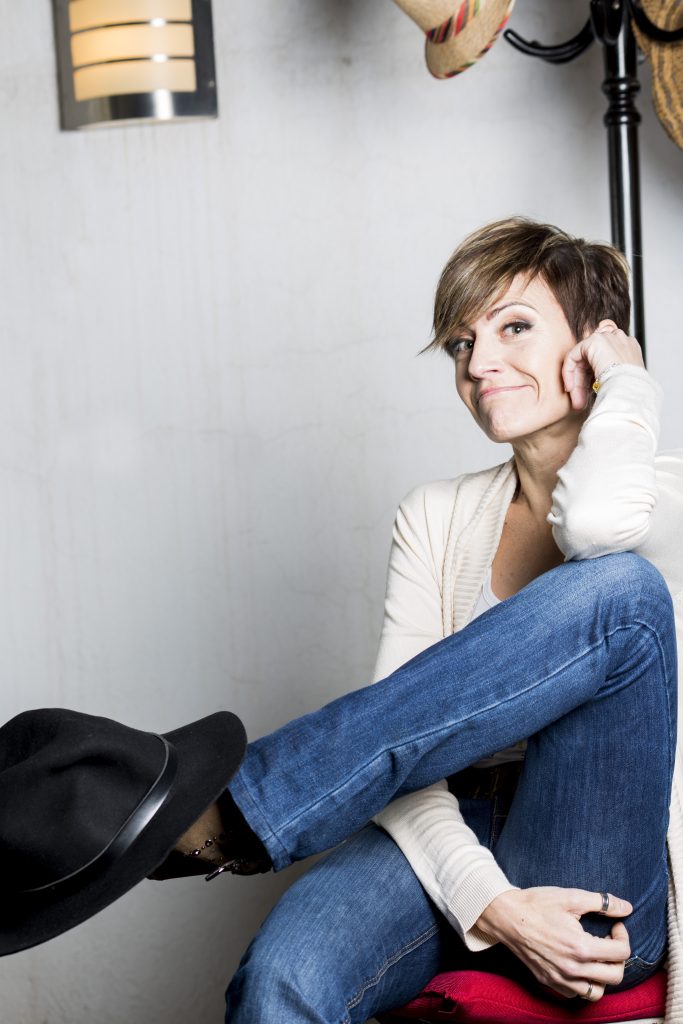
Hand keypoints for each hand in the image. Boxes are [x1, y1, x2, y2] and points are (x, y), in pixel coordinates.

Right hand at [474, 887, 631, 1000]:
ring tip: (596, 956)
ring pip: (597, 991)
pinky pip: (576, 994)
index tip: (614, 926)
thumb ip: (602, 903)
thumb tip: (626, 908)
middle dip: (618, 957)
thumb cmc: (537, 904)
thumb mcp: (571, 897)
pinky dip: (584, 983)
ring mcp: (560, 978)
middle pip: (615, 975)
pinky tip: (579, 964)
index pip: (621, 953)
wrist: (506, 916)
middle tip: (609, 941)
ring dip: (603, 975)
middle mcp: (573, 968)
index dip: (623, 936)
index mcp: (580, 947)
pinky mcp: (549, 981)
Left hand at [562, 324, 644, 411]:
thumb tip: (599, 389)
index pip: (606, 360)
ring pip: (583, 361)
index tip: (591, 395)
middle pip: (592, 361)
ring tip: (577, 401)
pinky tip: (571, 388)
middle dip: (583, 384)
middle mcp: (619, 341)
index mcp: (629, 350)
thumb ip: (610, 379)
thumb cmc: (632, 390)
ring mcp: (608, 338)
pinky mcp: (594, 341)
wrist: (631, 387)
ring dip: (577, 382)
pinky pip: (574, 356)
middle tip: (580, 403)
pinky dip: (569, 372)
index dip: (594, 378)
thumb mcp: (623, 384)